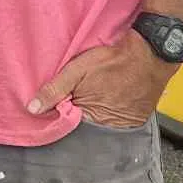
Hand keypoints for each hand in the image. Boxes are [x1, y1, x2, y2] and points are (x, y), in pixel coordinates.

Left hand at [26, 32, 172, 128]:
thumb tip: (33, 108)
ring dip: (93, 114)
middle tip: (79, 97)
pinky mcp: (134, 119)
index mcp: (89, 120)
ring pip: (100, 124)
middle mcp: (108, 128)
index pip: (67, 127)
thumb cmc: (113, 61)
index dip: (60, 116)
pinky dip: (109, 111)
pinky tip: (108, 97)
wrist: (150, 54)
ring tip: (96, 95)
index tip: (56, 106)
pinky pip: (116, 120)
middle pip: (84, 128)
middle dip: (76, 116)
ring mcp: (123, 125)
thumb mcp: (77, 70)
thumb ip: (54, 89)